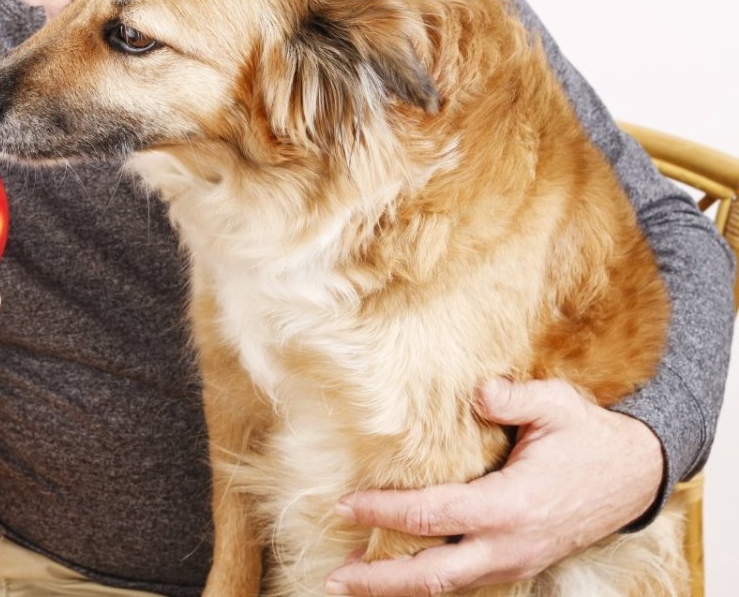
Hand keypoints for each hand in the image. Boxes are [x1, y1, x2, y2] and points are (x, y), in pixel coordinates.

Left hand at [325, 378, 663, 595]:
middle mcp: (509, 545)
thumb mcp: (557, 405)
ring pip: (448, 586)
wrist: (634, 476)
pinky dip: (427, 582)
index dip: (384, 512)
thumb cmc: (589, 437)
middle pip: (433, 575)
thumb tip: (478, 392)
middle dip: (380, 579)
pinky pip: (464, 581)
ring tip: (352, 577)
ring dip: (398, 586)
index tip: (344, 505)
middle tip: (335, 575)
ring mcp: (515, 562)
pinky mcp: (518, 564)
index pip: (432, 516)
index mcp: (511, 507)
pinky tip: (397, 571)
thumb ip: (515, 398)